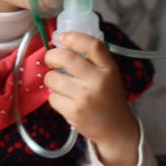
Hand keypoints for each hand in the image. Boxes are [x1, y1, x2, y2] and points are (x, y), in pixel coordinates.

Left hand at [43, 32, 139, 165]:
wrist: (116, 128)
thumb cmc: (108, 98)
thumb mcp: (109, 75)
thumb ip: (92, 60)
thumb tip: (63, 44)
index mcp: (108, 68)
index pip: (92, 45)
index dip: (74, 37)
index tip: (62, 37)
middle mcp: (98, 80)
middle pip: (66, 57)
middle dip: (51, 55)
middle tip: (50, 59)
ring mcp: (85, 97)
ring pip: (53, 78)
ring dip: (51, 79)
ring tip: (59, 83)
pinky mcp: (74, 112)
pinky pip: (52, 97)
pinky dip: (54, 97)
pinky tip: (65, 100)